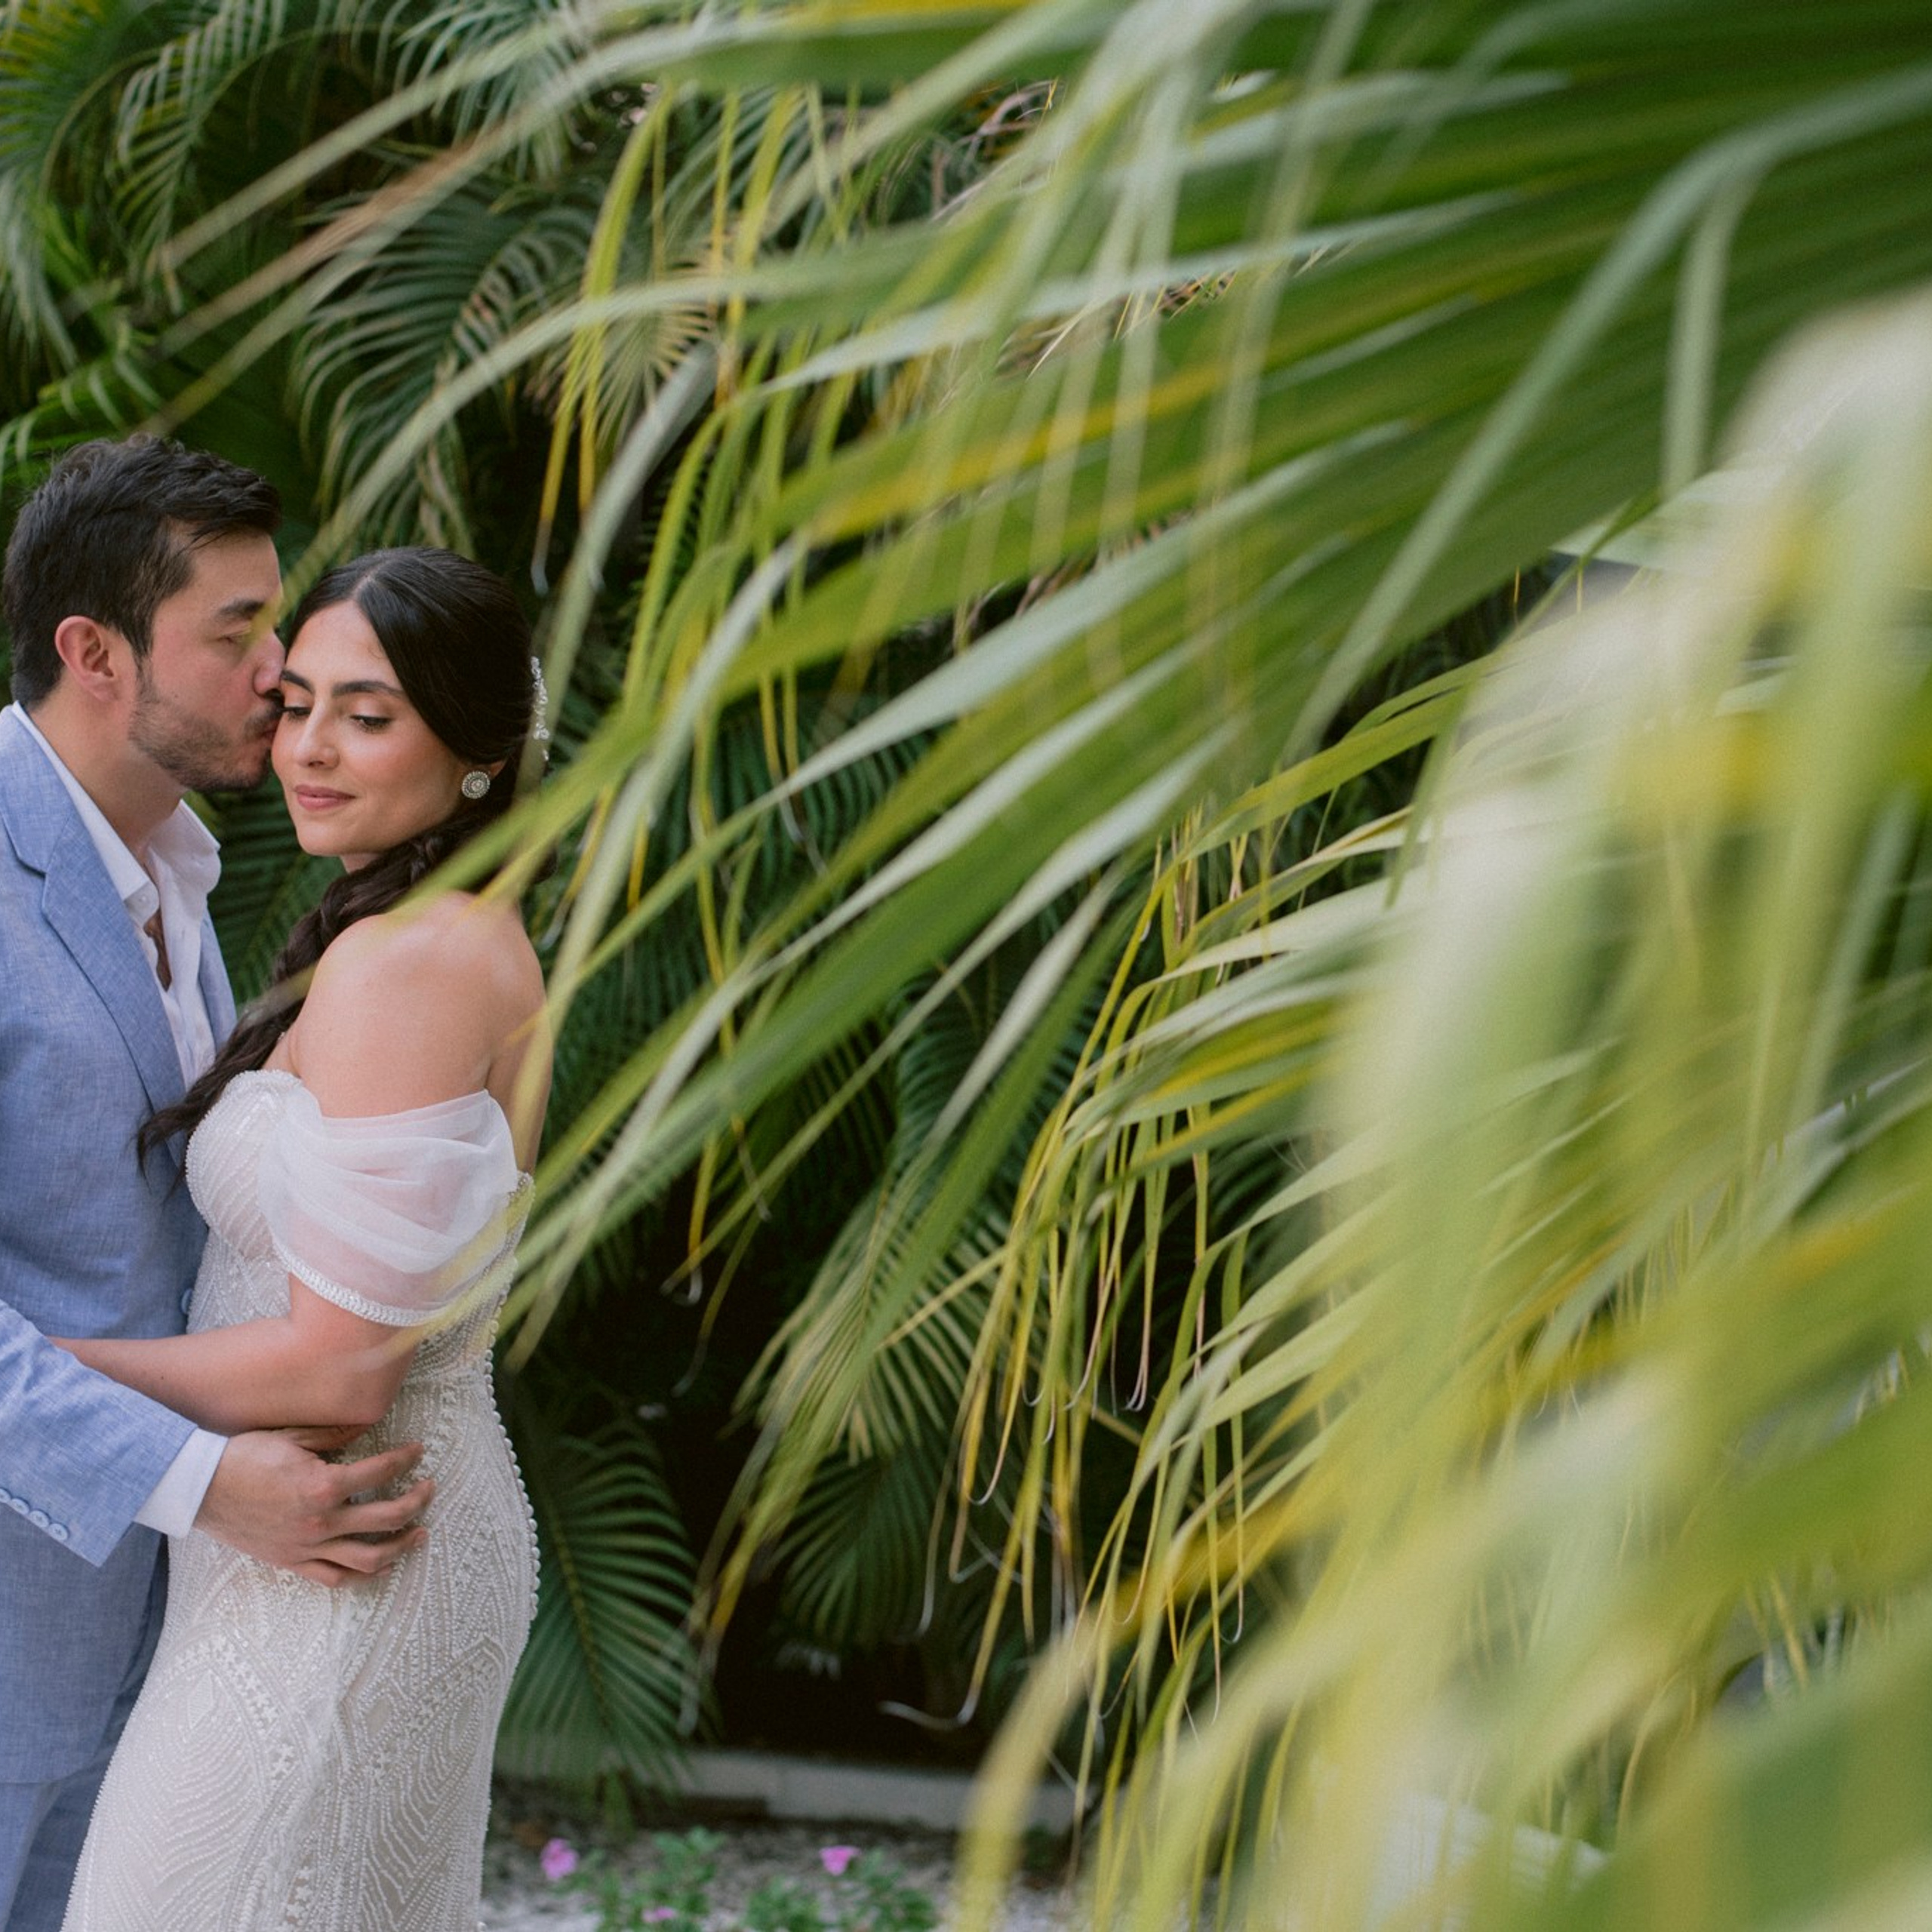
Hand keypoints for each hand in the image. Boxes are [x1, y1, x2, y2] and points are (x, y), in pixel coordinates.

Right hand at [194, 1427, 433, 1586]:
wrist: (200, 1488)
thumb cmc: (244, 1456)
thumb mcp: (293, 1436)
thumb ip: (336, 1434)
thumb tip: (370, 1426)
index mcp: (323, 1485)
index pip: (382, 1471)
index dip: (406, 1458)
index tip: (418, 1450)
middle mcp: (321, 1521)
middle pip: (387, 1517)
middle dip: (417, 1501)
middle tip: (429, 1489)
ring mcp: (307, 1547)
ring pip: (368, 1557)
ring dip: (401, 1546)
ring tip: (420, 1533)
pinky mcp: (292, 1563)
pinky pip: (335, 1578)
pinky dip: (363, 1575)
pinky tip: (382, 1564)